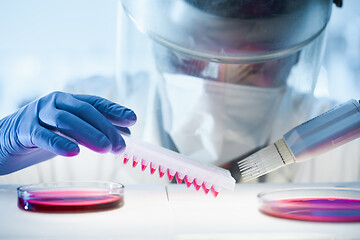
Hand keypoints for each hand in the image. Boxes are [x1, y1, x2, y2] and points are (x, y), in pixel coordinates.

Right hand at [0, 91, 136, 174]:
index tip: (133, 119)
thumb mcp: (71, 131)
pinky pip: (43, 135)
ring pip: (67, 120)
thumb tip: (125, 134)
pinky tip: (74, 152)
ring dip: (89, 134)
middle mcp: (55, 103)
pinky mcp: (23, 130)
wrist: (3, 141)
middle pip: (84, 110)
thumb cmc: (42, 135)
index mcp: (68, 101)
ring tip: (106, 148)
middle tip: (120, 145)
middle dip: (106, 127)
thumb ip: (94, 130)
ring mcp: (38, 114)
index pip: (95, 102)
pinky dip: (59, 143)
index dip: (115, 110)